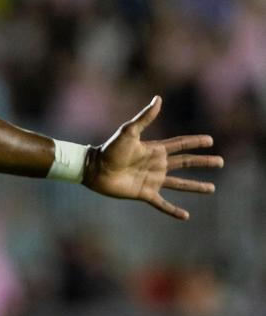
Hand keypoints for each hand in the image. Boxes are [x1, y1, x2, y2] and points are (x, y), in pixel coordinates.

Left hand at [83, 96, 222, 219]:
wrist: (95, 169)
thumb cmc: (110, 149)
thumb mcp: (129, 131)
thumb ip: (145, 117)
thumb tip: (158, 99)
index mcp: (155, 149)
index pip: (180, 144)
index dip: (195, 142)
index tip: (210, 140)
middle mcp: (157, 164)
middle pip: (185, 163)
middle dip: (203, 162)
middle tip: (220, 161)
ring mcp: (152, 180)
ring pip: (180, 184)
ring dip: (195, 186)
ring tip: (212, 188)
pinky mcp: (145, 194)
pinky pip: (163, 204)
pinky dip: (173, 210)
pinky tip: (186, 216)